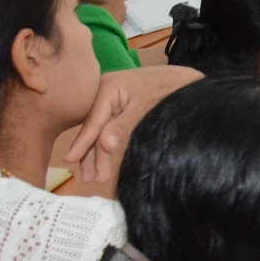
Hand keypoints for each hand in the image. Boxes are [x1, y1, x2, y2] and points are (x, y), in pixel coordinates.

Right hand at [64, 66, 198, 183]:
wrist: (190, 81)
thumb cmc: (170, 89)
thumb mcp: (145, 108)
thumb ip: (124, 126)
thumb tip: (104, 145)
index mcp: (108, 87)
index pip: (93, 121)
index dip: (82, 143)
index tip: (69, 160)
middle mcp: (106, 93)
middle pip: (95, 129)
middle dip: (92, 155)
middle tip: (92, 179)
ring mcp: (115, 102)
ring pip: (102, 132)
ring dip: (99, 154)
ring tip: (97, 177)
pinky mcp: (124, 109)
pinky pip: (112, 130)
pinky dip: (109, 146)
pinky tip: (105, 162)